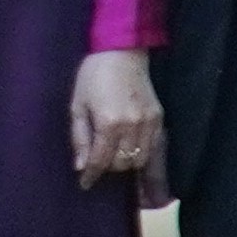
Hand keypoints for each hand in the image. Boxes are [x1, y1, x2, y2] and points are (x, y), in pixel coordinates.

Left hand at [69, 48, 161, 191]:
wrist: (121, 52)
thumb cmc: (93, 76)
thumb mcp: (77, 105)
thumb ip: (80, 138)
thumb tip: (81, 167)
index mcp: (108, 122)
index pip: (101, 160)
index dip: (91, 175)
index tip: (85, 183)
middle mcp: (131, 126)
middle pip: (121, 164)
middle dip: (107, 167)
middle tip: (98, 162)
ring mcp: (148, 123)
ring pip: (139, 160)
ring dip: (125, 164)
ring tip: (115, 158)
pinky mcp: (159, 119)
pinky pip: (155, 149)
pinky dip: (145, 158)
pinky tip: (136, 157)